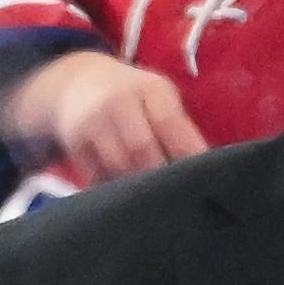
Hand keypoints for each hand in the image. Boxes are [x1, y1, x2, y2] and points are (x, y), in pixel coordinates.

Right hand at [2, 51, 210, 182]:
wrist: (78, 83)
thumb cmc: (135, 99)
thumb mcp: (159, 99)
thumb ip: (180, 130)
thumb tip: (208, 170)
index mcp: (150, 89)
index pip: (169, 124)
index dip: (186, 154)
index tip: (201, 179)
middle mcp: (118, 102)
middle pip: (142, 149)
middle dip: (161, 176)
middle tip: (176, 197)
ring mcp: (93, 122)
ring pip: (119, 167)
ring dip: (139, 189)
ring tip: (154, 201)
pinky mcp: (75, 143)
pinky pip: (98, 176)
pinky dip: (114, 190)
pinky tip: (127, 196)